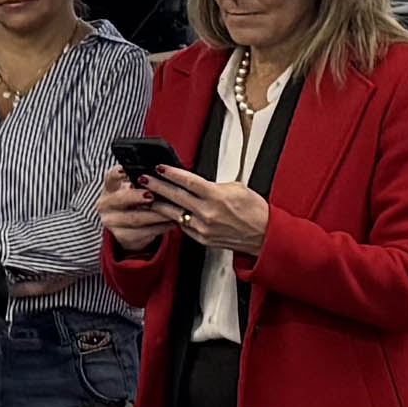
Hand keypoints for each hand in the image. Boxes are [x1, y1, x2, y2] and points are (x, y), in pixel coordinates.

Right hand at [99, 164, 176, 254]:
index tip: (124, 169)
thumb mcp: (137, 189)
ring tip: (172, 210)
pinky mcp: (122, 237)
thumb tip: (163, 173)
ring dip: (156, 214)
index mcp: (110, 187)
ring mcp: (112, 222)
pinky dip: (161, 227)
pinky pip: (144, 232)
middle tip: (151, 195)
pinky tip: (173, 222)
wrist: (131, 228)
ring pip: (135, 218)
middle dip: (136, 196)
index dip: (117, 173)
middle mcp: (106, 204)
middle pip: (121, 199)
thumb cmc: (138, 200)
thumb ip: (145, 182)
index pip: (111, 177)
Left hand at [146, 162, 269, 260]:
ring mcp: (203, 228)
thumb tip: (196, 183)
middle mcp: (207, 213)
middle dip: (158, 186)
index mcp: (217, 197)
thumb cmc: (254, 211)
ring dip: (160, 203)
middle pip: (176, 196)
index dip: (171, 173)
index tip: (160, 167)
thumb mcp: (236, 188)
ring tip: (148, 195)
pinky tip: (165, 211)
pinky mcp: (202, 239)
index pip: (188, 181)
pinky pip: (183, 226)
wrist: (263, 234)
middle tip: (144, 178)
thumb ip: (213, 185)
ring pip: (174, 213)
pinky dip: (173, 217)